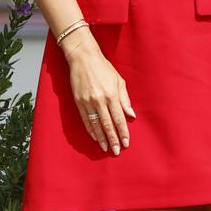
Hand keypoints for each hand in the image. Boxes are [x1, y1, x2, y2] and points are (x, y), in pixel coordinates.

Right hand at [63, 34, 135, 153]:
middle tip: (117, 151)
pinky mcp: (78, 102)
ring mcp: (88, 102)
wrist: (83, 59)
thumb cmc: (104, 68)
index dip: (123, 132)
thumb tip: (131, 115)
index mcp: (111, 95)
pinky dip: (90, 130)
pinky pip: (85, 120)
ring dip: (101, 138)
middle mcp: (100, 100)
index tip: (126, 142)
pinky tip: (94, 137)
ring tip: (106, 148)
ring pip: (95, 125)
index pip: (119, 118)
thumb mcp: (119, 80)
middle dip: (113, 139)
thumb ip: (124, 99)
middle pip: (107, 125)